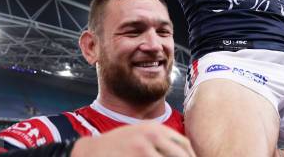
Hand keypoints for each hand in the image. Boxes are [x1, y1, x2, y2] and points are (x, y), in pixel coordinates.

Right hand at [71, 122, 195, 156]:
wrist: (91, 152)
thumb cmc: (119, 145)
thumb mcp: (141, 135)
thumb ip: (161, 140)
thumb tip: (186, 152)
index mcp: (156, 128)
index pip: (184, 144)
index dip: (192, 156)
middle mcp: (152, 136)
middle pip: (181, 155)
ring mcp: (142, 149)